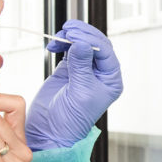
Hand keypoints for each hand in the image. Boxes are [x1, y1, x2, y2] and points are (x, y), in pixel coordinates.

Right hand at [25, 19, 121, 149]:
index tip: (76, 36)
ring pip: (82, 44)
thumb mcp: (80, 92)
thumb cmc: (71, 120)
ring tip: (59, 37)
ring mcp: (85, 70)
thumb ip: (81, 66)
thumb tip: (82, 43)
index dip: (91, 41)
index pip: (106, 52)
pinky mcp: (70, 69)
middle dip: (82, 35)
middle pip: (95, 44)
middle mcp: (101, 74)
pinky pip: (70, 49)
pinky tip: (55, 44)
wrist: (51, 131)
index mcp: (111, 80)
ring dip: (71, 37)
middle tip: (68, 30)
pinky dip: (62, 43)